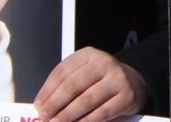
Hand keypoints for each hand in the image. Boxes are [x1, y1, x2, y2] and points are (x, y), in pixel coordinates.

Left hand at [34, 47, 148, 121]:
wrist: (132, 82)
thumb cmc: (99, 80)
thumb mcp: (82, 74)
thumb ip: (63, 86)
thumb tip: (43, 106)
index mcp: (89, 54)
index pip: (62, 72)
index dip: (47, 91)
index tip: (38, 105)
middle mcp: (104, 62)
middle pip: (73, 85)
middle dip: (55, 104)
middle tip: (44, 117)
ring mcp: (117, 78)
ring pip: (86, 100)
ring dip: (67, 115)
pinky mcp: (126, 95)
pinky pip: (101, 112)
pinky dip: (85, 121)